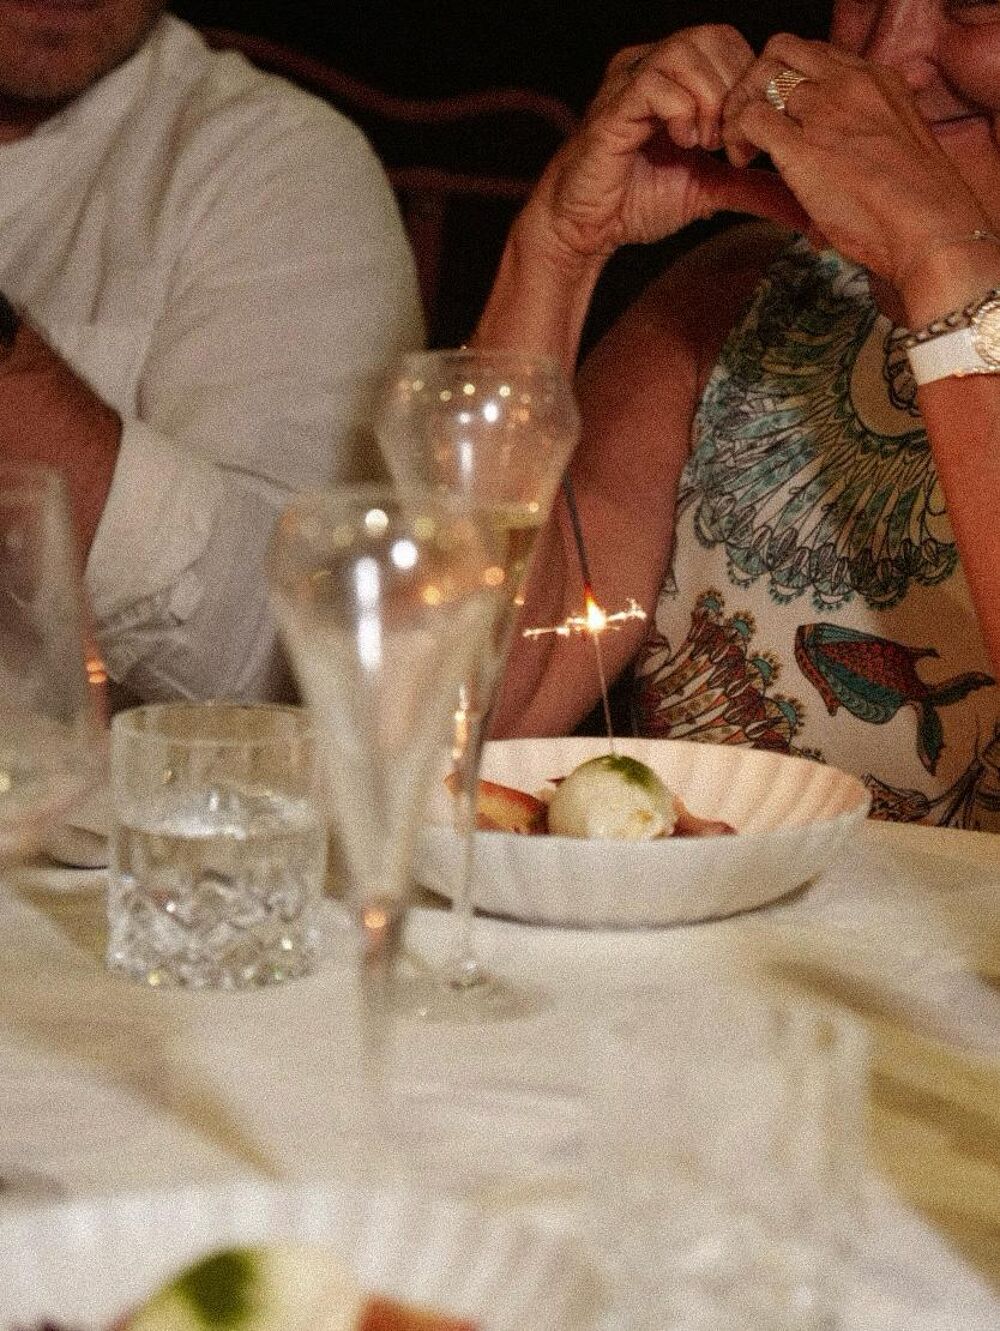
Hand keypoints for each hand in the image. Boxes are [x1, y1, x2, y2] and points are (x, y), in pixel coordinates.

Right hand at [528, 25, 809, 269]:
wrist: (585, 228)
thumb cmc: (637, 202)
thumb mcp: (710, 190)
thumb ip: (754, 187)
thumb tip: (803, 206)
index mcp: (674, 76)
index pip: (730, 43)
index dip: (747, 83)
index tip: (742, 136)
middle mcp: (650, 66)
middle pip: (713, 36)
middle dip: (732, 89)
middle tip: (725, 139)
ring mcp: (628, 80)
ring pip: (687, 50)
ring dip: (709, 99)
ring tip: (702, 142)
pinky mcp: (612, 106)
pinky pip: (656, 83)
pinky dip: (681, 112)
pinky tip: (680, 142)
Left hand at [721, 34, 992, 292]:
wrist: (930, 226)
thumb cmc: (918, 204)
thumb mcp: (898, 145)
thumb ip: (871, 134)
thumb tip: (846, 155)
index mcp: (876, 80)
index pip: (815, 54)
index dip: (787, 81)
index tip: (782, 114)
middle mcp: (848, 84)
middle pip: (781, 53)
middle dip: (755, 84)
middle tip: (749, 124)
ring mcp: (825, 111)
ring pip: (760, 80)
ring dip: (740, 110)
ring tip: (744, 147)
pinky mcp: (803, 146)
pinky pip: (751, 118)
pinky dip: (736, 136)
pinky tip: (742, 161)